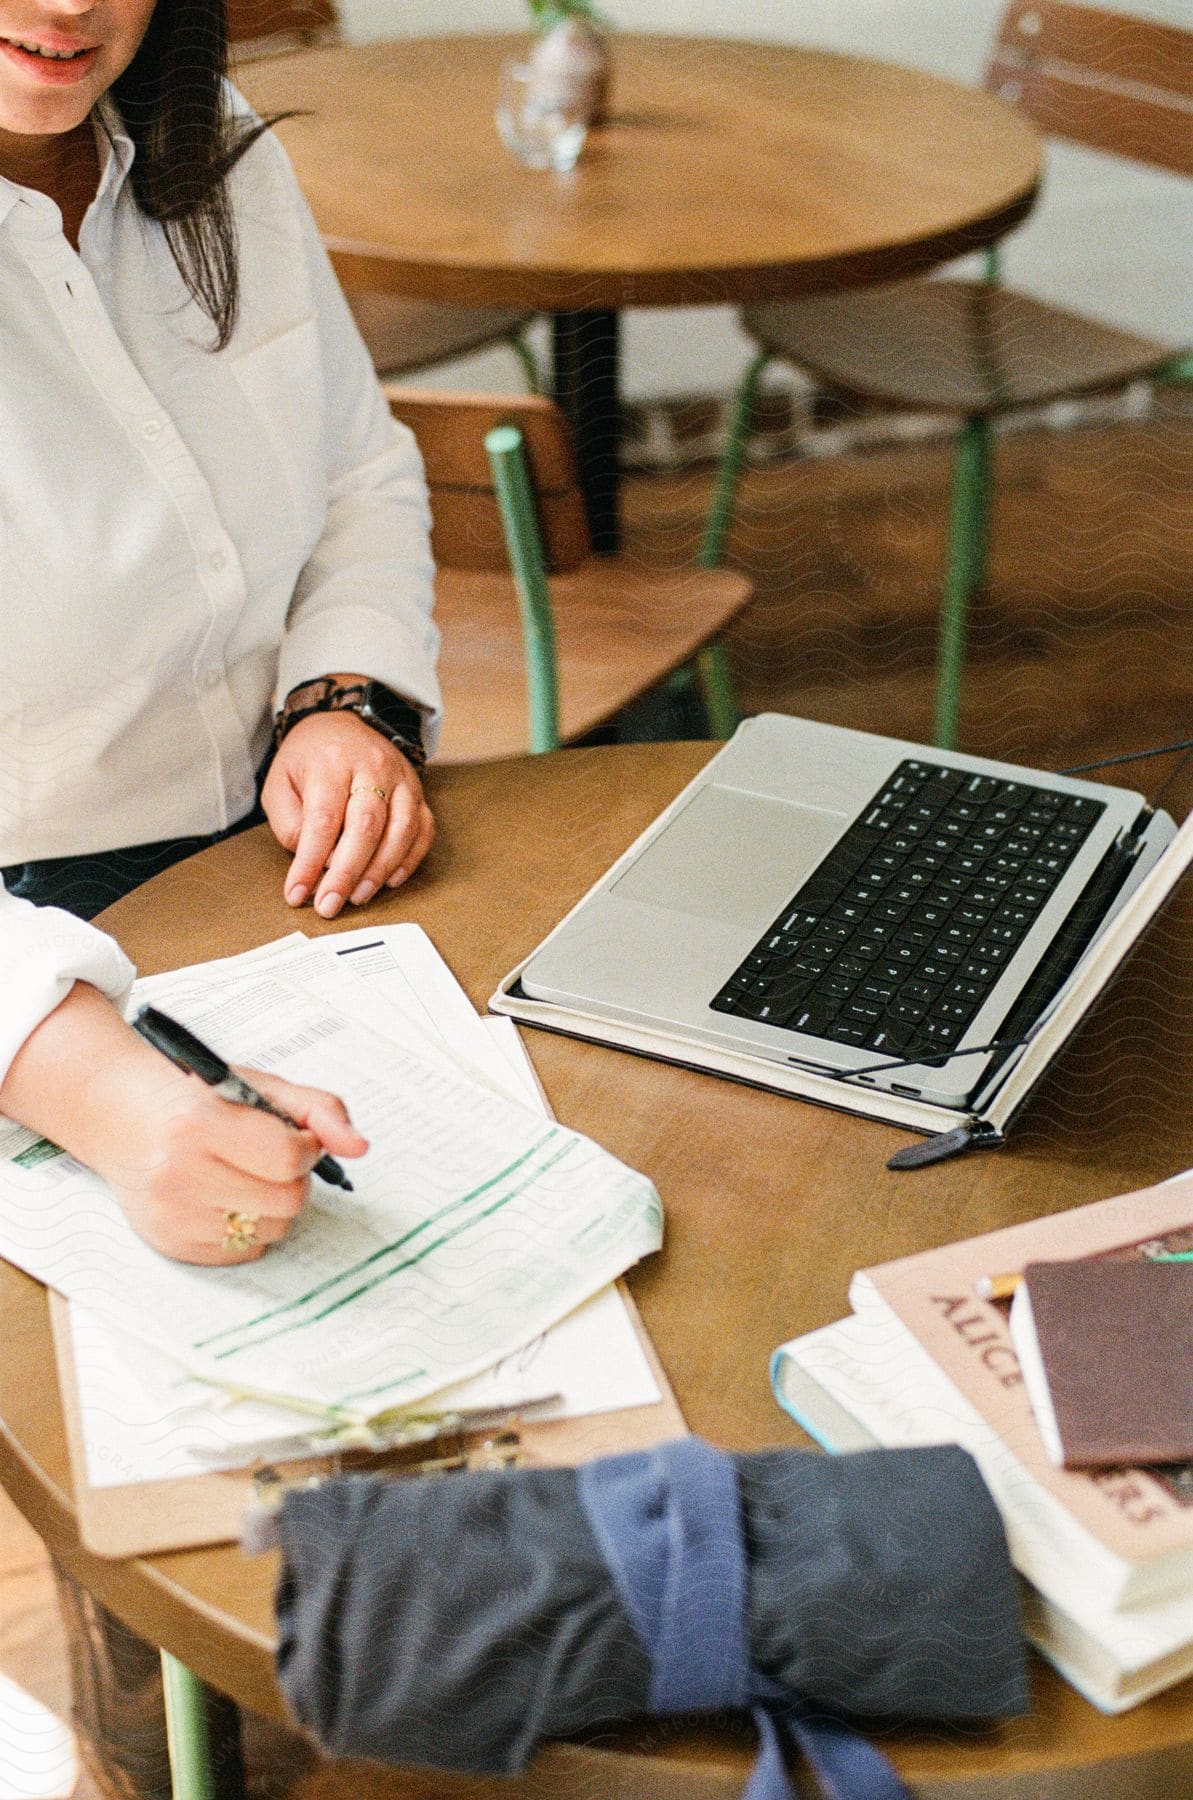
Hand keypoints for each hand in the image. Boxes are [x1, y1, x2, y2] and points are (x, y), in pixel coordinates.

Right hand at [92, 1063, 368, 1265]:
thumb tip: (359, 1147)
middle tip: (268, 1157)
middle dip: (292, 1178)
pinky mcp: (171, 1244)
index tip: (295, 1137)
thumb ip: (318, 1109)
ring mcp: (172, 1215)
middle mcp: (180, 1174)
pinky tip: (224, 1196)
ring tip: (243, 1174)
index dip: (306, 1148)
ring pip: (272, 1230)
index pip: (288, 1158)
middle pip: (287, 1201)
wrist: (122, 1116)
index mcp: (199, 1124)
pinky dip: (249, 1227)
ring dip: (273, 1205)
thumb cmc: (196, 1098)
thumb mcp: (258, 1085)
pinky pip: (245, 1251)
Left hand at [262, 710, 434, 918]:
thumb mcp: (280, 782)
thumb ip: (289, 823)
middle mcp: (372, 768)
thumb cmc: (309, 759)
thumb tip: (314, 863)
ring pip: (401, 830)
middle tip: (329, 905)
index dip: (311, 862)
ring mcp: (402, 780)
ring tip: (357, 897)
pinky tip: (390, 881)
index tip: (297, 894)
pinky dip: (409, 860)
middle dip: (346, 873)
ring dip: (379, 871)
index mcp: (331, 763)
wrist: (343, 722)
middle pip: (366, 826)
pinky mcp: (419, 793)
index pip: (323, 819)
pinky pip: (423, 831)